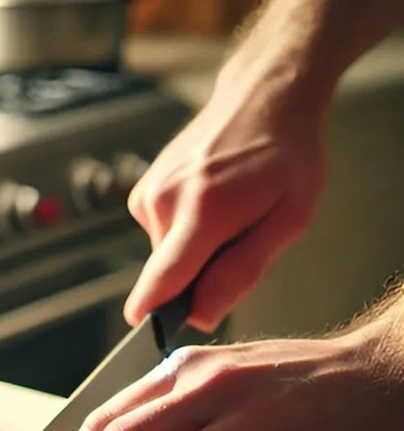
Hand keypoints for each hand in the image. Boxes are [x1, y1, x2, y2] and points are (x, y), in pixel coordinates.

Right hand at [124, 73, 327, 331]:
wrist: (264, 96)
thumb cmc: (287, 156)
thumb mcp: (289, 219)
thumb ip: (242, 272)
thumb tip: (200, 315)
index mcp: (205, 210)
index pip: (162, 280)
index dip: (154, 315)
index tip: (149, 335)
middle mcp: (166, 201)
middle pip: (171, 274)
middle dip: (200, 275)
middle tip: (238, 239)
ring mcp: (149, 193)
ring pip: (168, 256)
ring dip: (195, 249)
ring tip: (226, 212)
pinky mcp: (142, 192)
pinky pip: (162, 234)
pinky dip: (185, 230)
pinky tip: (208, 200)